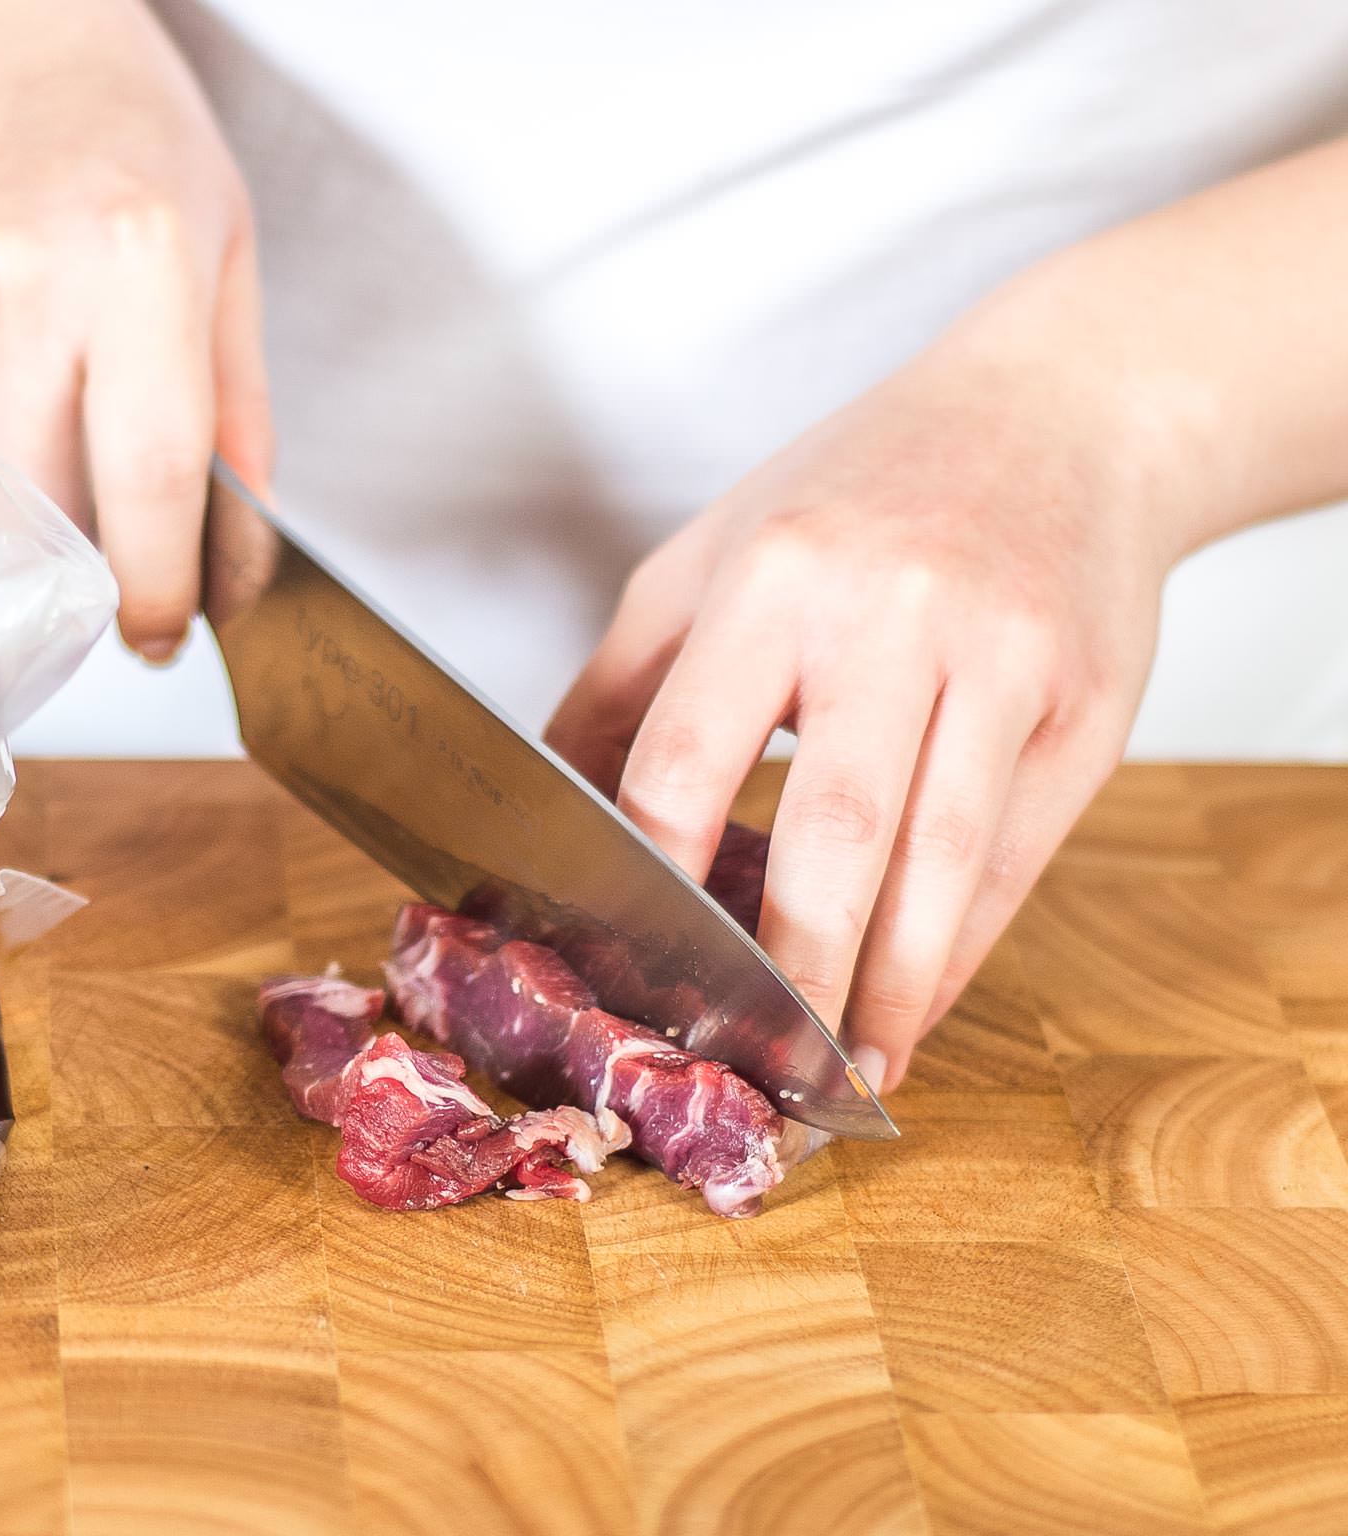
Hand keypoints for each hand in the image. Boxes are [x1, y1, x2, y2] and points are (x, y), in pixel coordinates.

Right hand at [0, 0, 270, 660]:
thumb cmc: (121, 129)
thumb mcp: (226, 248)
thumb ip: (239, 412)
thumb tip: (232, 561)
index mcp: (134, 263)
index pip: (148, 483)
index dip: (157, 588)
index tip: (161, 635)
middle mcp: (16, 285)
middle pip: (47, 511)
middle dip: (86, 568)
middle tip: (111, 563)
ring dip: (18, 514)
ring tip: (46, 437)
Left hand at [547, 311, 1192, 1092]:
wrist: (1062, 412)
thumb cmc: (857, 493)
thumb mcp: (713, 554)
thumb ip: (623, 683)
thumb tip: (539, 806)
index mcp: (770, 578)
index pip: (686, 756)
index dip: (647, 878)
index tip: (622, 968)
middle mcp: (891, 619)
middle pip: (832, 833)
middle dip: (784, 970)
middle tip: (741, 1069)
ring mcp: (1003, 663)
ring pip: (938, 864)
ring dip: (884, 994)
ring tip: (837, 1081)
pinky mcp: (1089, 706)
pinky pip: (1013, 861)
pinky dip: (957, 955)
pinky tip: (911, 1014)